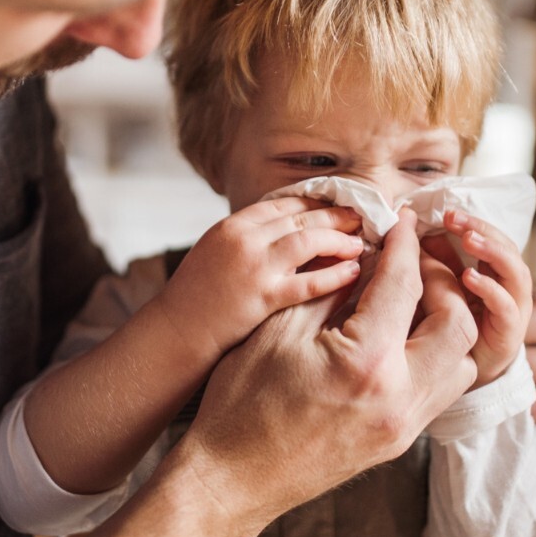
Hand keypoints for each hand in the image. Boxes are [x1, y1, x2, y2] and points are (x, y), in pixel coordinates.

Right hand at [155, 196, 365, 355]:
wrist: (174, 333)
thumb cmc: (196, 299)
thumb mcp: (216, 253)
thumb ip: (250, 240)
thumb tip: (289, 233)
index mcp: (232, 225)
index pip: (284, 203)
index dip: (316, 202)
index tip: (338, 206)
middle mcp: (243, 239)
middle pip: (301, 216)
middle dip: (335, 216)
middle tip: (361, 218)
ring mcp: (253, 266)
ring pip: (308, 240)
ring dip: (339, 240)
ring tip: (360, 243)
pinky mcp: (262, 296)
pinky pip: (307, 282)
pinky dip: (334, 275)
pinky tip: (352, 272)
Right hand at [168, 209, 478, 534]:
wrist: (232, 478)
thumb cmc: (242, 403)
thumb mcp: (279, 329)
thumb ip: (330, 288)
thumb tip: (364, 257)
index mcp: (366, 364)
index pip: (404, 286)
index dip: (403, 245)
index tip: (400, 223)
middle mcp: (398, 398)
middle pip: (457, 323)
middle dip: (442, 282)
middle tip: (413, 261)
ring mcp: (403, 426)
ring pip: (461, 362)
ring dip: (447, 323)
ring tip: (415, 299)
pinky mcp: (399, 441)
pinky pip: (441, 390)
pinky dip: (435, 355)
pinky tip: (404, 337)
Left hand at [421, 209, 532, 388]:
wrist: (446, 380)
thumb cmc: (437, 330)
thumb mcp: (433, 287)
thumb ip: (432, 261)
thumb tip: (413, 228)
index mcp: (491, 274)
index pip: (493, 238)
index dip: (475, 223)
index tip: (448, 213)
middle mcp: (508, 290)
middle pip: (508, 250)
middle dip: (484, 230)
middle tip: (455, 219)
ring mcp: (512, 313)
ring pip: (516, 274)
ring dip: (493, 251)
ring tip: (469, 239)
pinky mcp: (509, 337)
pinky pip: (508, 309)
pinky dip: (491, 289)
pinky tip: (469, 277)